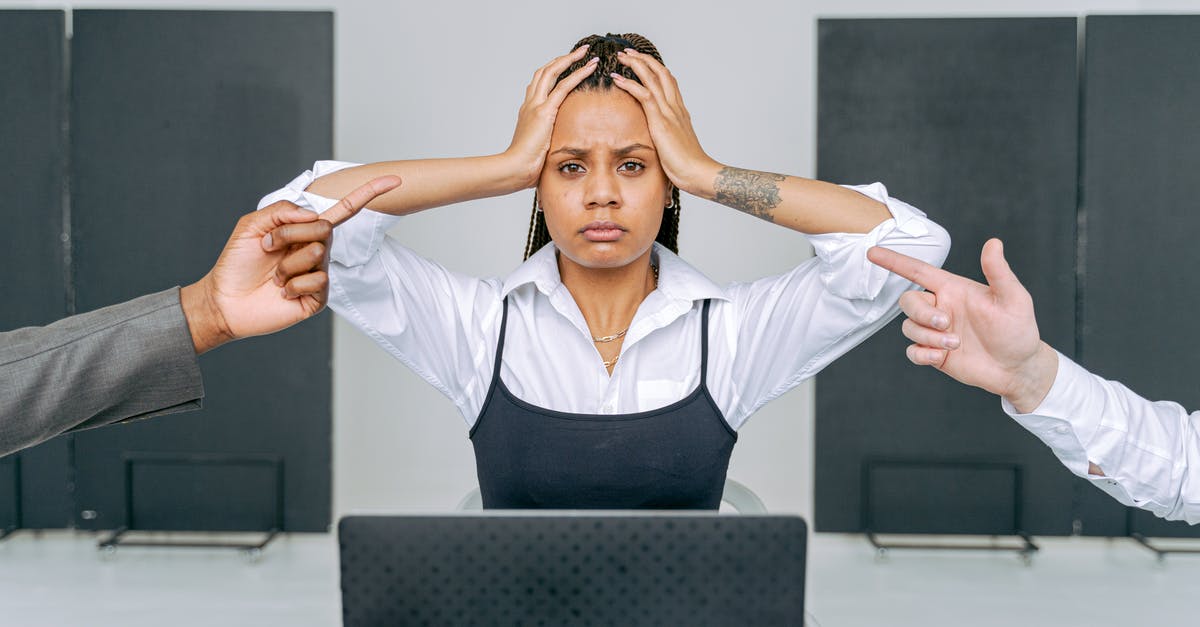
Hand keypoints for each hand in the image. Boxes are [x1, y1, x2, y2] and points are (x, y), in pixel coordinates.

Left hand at [180, 176, 401, 353]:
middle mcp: (317, 250)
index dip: (367, 194)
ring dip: (286, 263)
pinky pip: (317, 280)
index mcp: (305, 231)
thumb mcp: (252, 225)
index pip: (343, 211)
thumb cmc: (237, 263)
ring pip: (317, 254)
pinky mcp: (318, 298)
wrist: (225, 301)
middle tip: (268, 248)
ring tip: (274, 276)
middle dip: (290, 235)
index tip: (394, 179)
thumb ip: (282, 211)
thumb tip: (315, 215)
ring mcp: (319, 274)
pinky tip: (282, 291)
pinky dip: (293, 284)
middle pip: (324, 230)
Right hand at [505, 45, 600, 187]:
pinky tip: (590, 67)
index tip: (566, 65)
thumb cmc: (524, 166)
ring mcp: (536, 105)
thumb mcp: (537, 148)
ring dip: (570, 59)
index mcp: (528, 111)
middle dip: (562, 59)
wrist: (514, 169)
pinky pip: (564, 86)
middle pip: (544, 71)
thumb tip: (557, 150)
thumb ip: (546, 142)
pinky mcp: (544, 112)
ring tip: (586, 52)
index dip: (553, 71)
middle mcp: (530, 103)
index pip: (540, 83)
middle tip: (580, 52)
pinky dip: (578, 74)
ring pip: (552, 72)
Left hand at [611, 49, 717, 193]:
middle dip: (644, 59)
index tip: (641, 62)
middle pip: (661, 73)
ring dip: (635, 64)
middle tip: (628, 53)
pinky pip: (644, 95)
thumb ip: (669, 138)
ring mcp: (669, 112)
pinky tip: (617, 78)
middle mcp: (676, 107)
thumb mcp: (677, 147)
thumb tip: (662, 142)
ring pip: (652, 78)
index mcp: (680, 112)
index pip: (668, 81)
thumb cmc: (688, 166)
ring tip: (621, 57)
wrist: (698, 173)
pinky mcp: (661, 121)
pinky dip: (630, 84)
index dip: (655, 69)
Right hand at [867, 238, 1058, 412]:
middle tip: (946, 324)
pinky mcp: (934, 353)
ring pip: (909, 327)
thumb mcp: (1014, 298)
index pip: (918, 271)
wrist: (1017, 368)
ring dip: (928, 336)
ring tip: (955, 344)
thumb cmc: (1018, 330)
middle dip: (922, 313)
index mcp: (954, 290)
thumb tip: (993, 243)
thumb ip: (998, 272)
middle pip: (908, 301)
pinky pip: (912, 351)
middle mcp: (941, 308)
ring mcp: (936, 331)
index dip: (894, 261)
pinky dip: (922, 354)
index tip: (873, 252)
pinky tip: (941, 356)